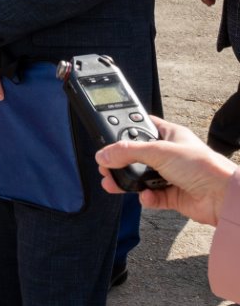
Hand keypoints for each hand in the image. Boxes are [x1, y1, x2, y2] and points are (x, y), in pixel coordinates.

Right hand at [96, 116, 236, 226]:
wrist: (223, 197)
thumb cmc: (202, 166)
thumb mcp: (159, 151)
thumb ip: (127, 151)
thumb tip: (103, 154)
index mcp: (169, 135)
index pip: (141, 127)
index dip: (124, 131)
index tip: (106, 138)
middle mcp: (169, 155)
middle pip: (136, 156)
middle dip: (120, 162)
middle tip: (105, 166)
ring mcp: (170, 176)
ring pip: (140, 178)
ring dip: (127, 182)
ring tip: (111, 184)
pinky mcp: (172, 196)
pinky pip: (151, 196)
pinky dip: (145, 198)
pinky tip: (145, 197)